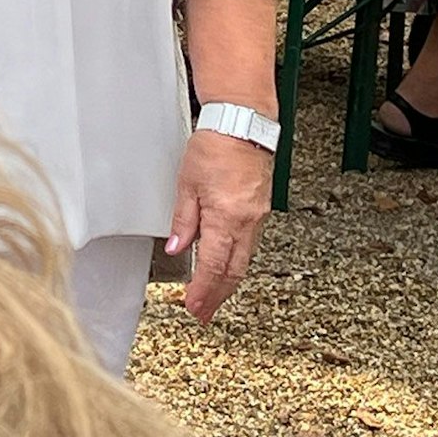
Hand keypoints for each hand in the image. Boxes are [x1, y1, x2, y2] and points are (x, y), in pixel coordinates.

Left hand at [166, 128, 271, 323]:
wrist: (242, 124)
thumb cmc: (214, 146)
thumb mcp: (187, 184)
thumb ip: (183, 221)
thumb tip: (177, 248)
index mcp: (226, 218)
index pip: (213, 266)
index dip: (202, 290)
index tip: (193, 305)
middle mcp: (246, 222)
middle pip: (233, 271)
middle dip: (217, 295)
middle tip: (203, 312)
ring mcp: (257, 217)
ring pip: (244, 260)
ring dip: (227, 281)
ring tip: (213, 296)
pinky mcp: (260, 210)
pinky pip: (250, 244)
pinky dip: (236, 260)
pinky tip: (227, 265)